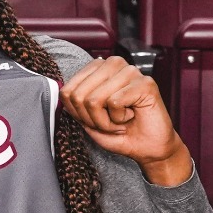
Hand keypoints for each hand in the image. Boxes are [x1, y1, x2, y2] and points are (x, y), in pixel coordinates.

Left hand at [58, 57, 192, 185]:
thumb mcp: (87, 120)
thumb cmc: (119, 133)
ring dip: (105, 121)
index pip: (67, 91)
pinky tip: (131, 116)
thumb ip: (74, 104)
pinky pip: (114, 103)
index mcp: (97, 68)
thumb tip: (64, 92)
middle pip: (78, 95)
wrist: (148, 149)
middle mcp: (113, 64)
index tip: (96, 119)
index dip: (78, 114)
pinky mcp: (145, 82)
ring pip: (94, 99)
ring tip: (121, 119)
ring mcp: (131, 71)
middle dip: (91, 118)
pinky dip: (119, 118)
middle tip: (110, 122)